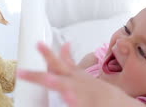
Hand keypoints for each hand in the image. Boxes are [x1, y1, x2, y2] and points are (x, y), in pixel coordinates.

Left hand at [17, 42, 145, 106]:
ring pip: (71, 96)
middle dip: (41, 77)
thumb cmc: (96, 89)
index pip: (58, 64)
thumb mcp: (82, 74)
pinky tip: (70, 102)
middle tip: (25, 73)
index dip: (47, 54)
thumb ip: (69, 61)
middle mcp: (77, 86)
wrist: (120, 104)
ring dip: (64, 93)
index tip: (37, 44)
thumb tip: (64, 44)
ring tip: (59, 91)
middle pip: (57, 80)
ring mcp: (84, 98)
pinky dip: (75, 104)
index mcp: (73, 77)